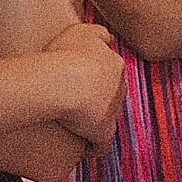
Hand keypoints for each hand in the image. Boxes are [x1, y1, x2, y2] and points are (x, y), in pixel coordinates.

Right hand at [48, 19, 127, 149]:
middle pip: (111, 95)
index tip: (79, 85)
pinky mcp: (103, 131)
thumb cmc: (65, 55)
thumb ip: (98, 33)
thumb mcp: (82, 32)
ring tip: (76, 128)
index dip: (95, 81)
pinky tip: (84, 149)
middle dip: (98, 100)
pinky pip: (102, 144)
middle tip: (75, 106)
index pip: (110, 74)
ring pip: (107, 117)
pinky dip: (94, 147)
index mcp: (115, 64)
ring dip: (94, 122)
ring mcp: (112, 110)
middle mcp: (118, 87)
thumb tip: (109, 39)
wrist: (63, 81)